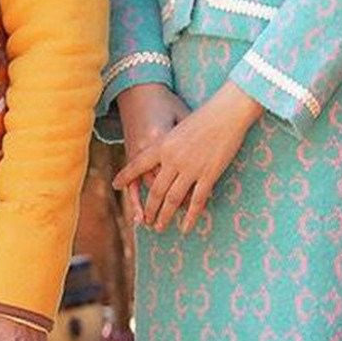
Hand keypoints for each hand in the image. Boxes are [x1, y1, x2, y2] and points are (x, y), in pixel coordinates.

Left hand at [114, 82, 261, 233]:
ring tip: (159, 227)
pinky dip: (190, 217)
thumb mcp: (177, 127)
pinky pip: (196, 201)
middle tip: (146, 221)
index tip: (116, 185)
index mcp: (162, 145)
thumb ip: (169, 145)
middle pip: (156, 190)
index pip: (138, 164)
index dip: (126, 176)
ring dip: (165, 216)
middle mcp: (172, 159)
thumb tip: (163, 159)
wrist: (225, 113)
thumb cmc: (204, 116)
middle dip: (150, 208)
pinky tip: (186, 227)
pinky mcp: (208, 175)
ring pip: (173, 199)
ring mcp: (190, 169)